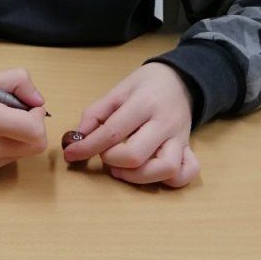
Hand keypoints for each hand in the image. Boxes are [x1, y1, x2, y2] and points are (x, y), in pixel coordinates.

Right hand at [0, 68, 47, 175]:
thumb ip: (18, 82)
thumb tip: (39, 102)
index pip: (35, 131)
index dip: (38, 115)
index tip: (27, 105)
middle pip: (36, 146)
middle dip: (34, 128)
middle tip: (19, 113)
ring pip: (23, 152)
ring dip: (19, 136)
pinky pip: (8, 158)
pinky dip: (5, 145)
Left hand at [63, 63, 199, 187]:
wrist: (179, 80)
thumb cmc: (145, 85)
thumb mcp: (118, 90)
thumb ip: (95, 114)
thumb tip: (77, 139)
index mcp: (144, 103)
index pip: (113, 132)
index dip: (88, 147)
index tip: (71, 154)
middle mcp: (164, 122)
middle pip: (136, 155)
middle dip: (112, 161)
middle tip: (104, 154)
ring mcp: (180, 137)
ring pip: (166, 169)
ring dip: (139, 177)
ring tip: (123, 169)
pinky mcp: (189, 148)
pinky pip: (188, 172)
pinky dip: (171, 180)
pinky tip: (151, 173)